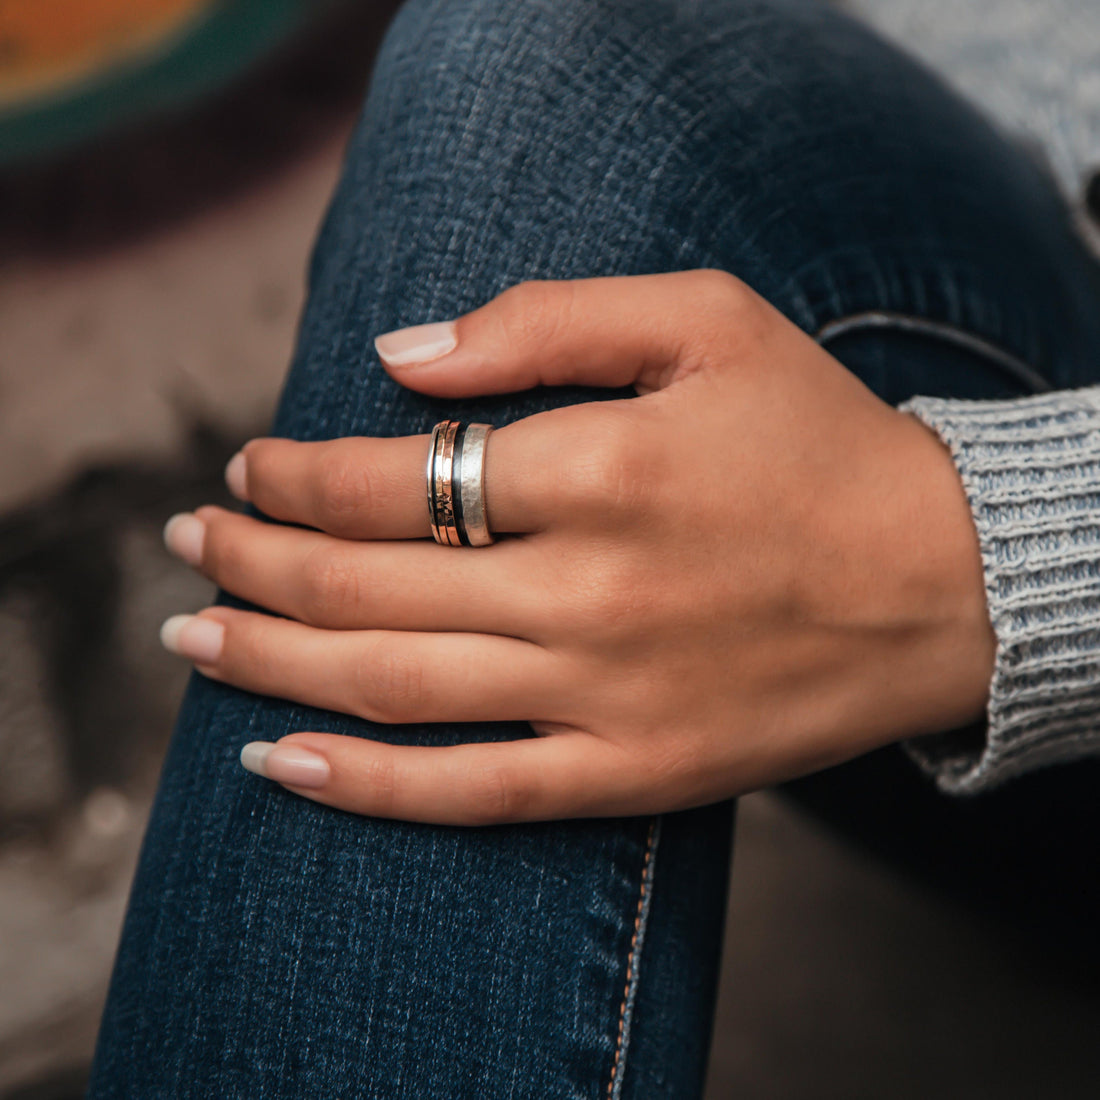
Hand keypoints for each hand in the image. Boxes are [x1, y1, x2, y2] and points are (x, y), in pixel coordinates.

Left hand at [162, 271, 994, 823]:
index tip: (250, 468)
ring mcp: (605, 695)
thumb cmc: (819, 441)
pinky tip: (278, 762)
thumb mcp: (709, 320)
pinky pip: (470, 793)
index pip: (390, 478)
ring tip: (191, 642)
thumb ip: (550, 318)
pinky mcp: (632, 773)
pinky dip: (363, 785)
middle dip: (251, 563)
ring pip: (392, 687)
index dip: (295, 475)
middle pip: (364, 586)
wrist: (938, 583)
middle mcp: (589, 590)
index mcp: (602, 468)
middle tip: (187, 543)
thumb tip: (404, 355)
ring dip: (268, 662)